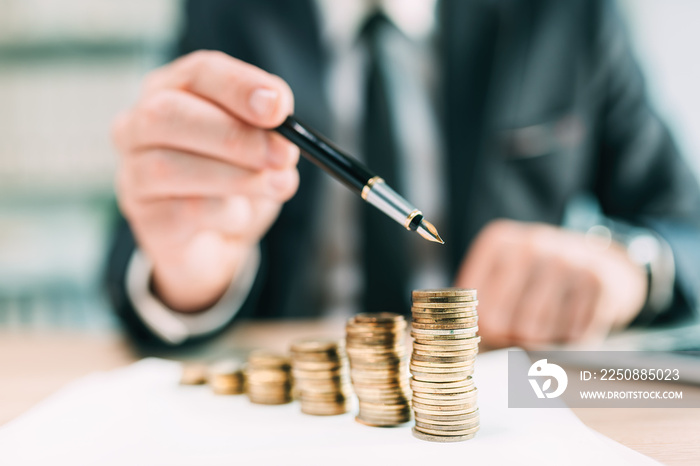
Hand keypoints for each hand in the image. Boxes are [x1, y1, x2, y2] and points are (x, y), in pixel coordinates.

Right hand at [112, 51, 298, 311]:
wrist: (221, 236)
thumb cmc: (237, 178)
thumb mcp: (261, 144)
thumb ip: (267, 127)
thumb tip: (278, 120)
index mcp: (174, 90)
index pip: (199, 73)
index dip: (239, 86)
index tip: (277, 107)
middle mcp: (140, 125)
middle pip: (168, 113)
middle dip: (234, 135)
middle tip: (282, 155)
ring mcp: (134, 173)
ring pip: (169, 165)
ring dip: (237, 177)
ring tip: (277, 186)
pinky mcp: (145, 217)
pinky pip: (181, 211)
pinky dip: (224, 213)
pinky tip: (239, 215)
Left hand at [455, 220, 647, 347]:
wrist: (602, 259)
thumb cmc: (539, 276)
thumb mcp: (505, 272)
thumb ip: (480, 299)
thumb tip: (462, 340)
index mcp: (497, 241)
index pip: (478, 309)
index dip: (487, 332)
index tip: (496, 333)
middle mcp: (530, 244)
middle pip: (505, 324)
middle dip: (512, 340)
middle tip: (521, 336)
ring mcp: (566, 260)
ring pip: (538, 332)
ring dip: (542, 342)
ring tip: (549, 327)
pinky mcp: (598, 280)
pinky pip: (574, 334)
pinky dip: (572, 339)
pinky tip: (573, 322)